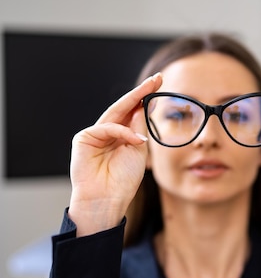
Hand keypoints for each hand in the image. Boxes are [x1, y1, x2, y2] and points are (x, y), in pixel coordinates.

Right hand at [69, 73, 161, 235]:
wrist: (106, 200)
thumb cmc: (122, 181)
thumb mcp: (138, 151)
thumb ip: (138, 128)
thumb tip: (142, 106)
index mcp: (122, 136)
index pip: (134, 112)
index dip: (145, 97)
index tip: (159, 82)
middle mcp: (108, 133)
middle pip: (124, 107)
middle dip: (141, 92)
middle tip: (157, 78)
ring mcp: (94, 135)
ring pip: (116, 113)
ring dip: (135, 102)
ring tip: (152, 92)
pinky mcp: (84, 139)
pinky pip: (107, 128)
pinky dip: (123, 132)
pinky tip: (135, 140)